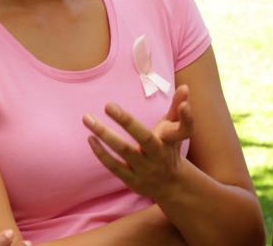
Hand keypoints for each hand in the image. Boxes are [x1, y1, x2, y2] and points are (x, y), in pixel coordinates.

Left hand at [83, 85, 193, 199]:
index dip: (181, 116)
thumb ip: (178, 109)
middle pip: (143, 138)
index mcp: (170, 142)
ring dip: (104, 134)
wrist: (172, 186)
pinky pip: (114, 166)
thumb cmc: (170, 149)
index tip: (178, 102)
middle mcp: (158, 157)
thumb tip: (185, 86)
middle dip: (126, 121)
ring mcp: (144, 170)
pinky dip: (101, 153)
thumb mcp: (177, 130)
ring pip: (123, 151)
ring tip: (87, 119)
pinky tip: (90, 138)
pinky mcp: (132, 181)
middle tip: (108, 105)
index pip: (176, 129)